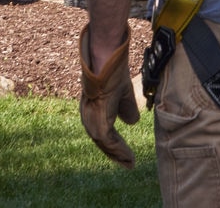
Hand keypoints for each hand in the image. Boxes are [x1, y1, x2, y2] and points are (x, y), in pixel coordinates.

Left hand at [79, 25, 139, 167]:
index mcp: (93, 108)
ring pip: (103, 142)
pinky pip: (107, 138)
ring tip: (130, 162)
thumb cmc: (114, 69)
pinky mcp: (96, 114)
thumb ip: (126, 107)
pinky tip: (129, 157)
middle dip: (115, 154)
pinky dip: (118, 149)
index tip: (127, 158)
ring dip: (117, 154)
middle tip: (129, 165)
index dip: (114, 145)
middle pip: (101, 140)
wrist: (107, 55)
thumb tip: (131, 122)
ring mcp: (91, 114)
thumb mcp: (124, 92)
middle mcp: (89, 113)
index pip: (102, 131)